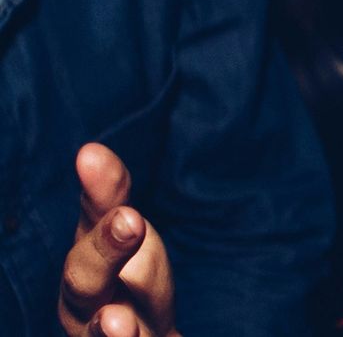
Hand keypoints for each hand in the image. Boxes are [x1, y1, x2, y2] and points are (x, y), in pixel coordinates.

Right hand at [59, 144, 178, 336]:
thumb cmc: (133, 286)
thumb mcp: (129, 237)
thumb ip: (112, 198)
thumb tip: (89, 150)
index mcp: (88, 257)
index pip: (93, 215)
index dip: (99, 189)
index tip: (92, 155)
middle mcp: (85, 299)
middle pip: (85, 278)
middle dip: (106, 250)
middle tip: (130, 220)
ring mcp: (100, 333)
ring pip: (98, 333)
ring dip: (110, 329)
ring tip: (118, 319)